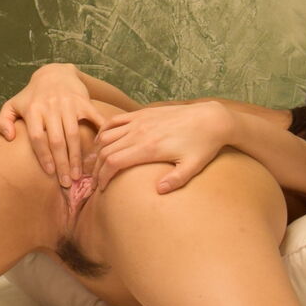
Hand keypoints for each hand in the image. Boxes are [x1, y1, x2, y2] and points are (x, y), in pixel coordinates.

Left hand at [0, 63, 112, 182]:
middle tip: (67, 182)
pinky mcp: (84, 101)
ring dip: (77, 156)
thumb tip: (9, 137)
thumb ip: (3, 121)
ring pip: (73, 134)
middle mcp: (51, 107)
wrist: (54, 73)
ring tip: (79, 174)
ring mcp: (68, 104)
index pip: (38, 137)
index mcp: (33, 110)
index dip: (44, 156)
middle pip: (57, 140)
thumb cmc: (32, 96)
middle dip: (62, 163)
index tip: (49, 173)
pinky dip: (99, 134)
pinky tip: (100, 151)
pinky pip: (94, 119)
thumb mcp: (12, 105)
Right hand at [93, 99, 236, 193]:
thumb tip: (158, 191)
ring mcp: (139, 121)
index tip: (101, 188)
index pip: (114, 162)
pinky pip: (115, 121)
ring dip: (98, 151)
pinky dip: (104, 131)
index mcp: (149, 148)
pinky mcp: (141, 114)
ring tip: (97, 164)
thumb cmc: (203, 145)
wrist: (211, 119)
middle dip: (97, 168)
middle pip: (106, 151)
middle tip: (95, 181)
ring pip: (106, 136)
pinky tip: (101, 141)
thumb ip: (176, 180)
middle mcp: (140, 133)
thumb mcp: (193, 166)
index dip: (103, 176)